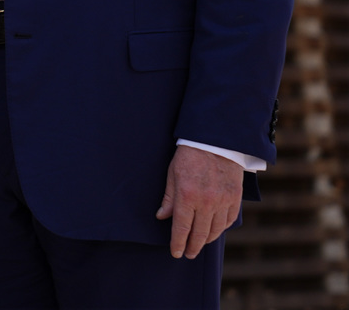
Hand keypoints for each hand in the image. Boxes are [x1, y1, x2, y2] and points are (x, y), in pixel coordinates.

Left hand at [155, 144, 243, 258]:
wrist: (215, 142)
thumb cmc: (189, 156)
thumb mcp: (172, 174)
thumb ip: (169, 198)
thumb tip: (161, 217)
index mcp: (187, 196)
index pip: (181, 228)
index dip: (178, 243)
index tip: (176, 253)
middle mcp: (206, 202)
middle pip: (199, 234)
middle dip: (192, 247)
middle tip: (188, 254)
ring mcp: (223, 201)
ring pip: (215, 230)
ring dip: (207, 240)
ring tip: (199, 244)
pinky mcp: (235, 198)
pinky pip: (228, 221)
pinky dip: (221, 229)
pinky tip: (214, 231)